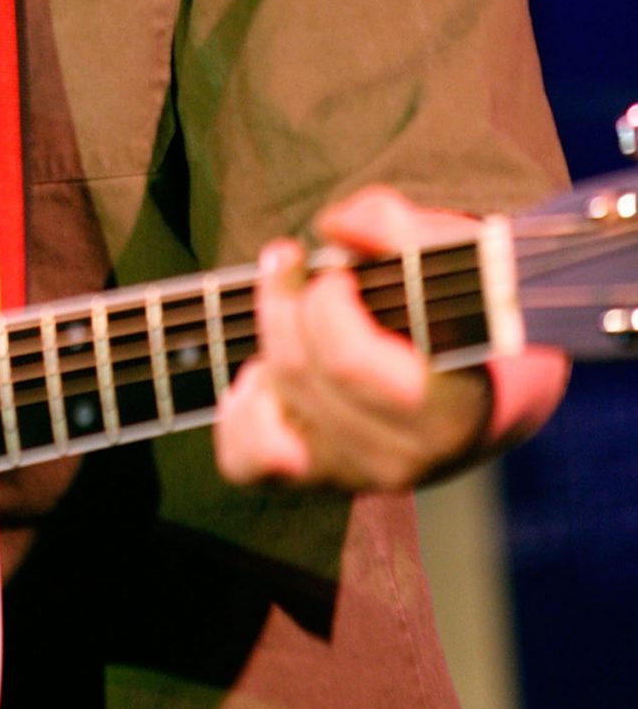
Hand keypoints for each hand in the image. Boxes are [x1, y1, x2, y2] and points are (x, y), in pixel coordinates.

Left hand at [215, 185, 567, 493]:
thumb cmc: (448, 314)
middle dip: (285, 304)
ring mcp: (355, 476)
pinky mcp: (316, 482)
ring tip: (290, 319)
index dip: (324, 301)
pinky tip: (262, 371)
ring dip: (267, 346)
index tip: (336, 270)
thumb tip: (336, 225)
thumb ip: (395, 225)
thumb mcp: (442, 258)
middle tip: (297, 271)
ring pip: (270, 406)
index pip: (347, 359)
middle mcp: (402, 457)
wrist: (468, 394)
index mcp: (448, 407)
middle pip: (299, 372)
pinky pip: (246, 459)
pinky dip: (240, 408)